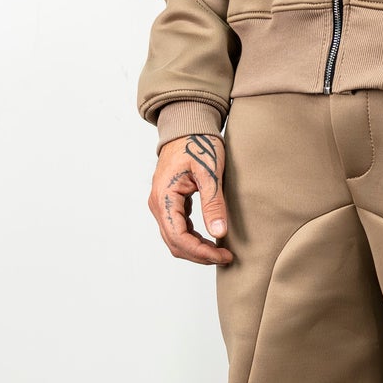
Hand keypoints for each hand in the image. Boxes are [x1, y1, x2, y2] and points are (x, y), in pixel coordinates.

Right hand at [149, 131, 233, 265]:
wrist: (187, 125)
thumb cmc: (198, 142)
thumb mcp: (210, 172)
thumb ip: (213, 203)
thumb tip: (219, 233)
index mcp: (164, 196)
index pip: (178, 237)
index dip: (201, 252)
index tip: (223, 255)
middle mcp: (157, 203)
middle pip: (174, 243)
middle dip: (199, 254)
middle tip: (225, 257)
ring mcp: (161, 203)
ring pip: (175, 238)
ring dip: (196, 249)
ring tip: (219, 251)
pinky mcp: (169, 202)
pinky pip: (177, 228)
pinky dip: (192, 238)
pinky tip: (210, 239)